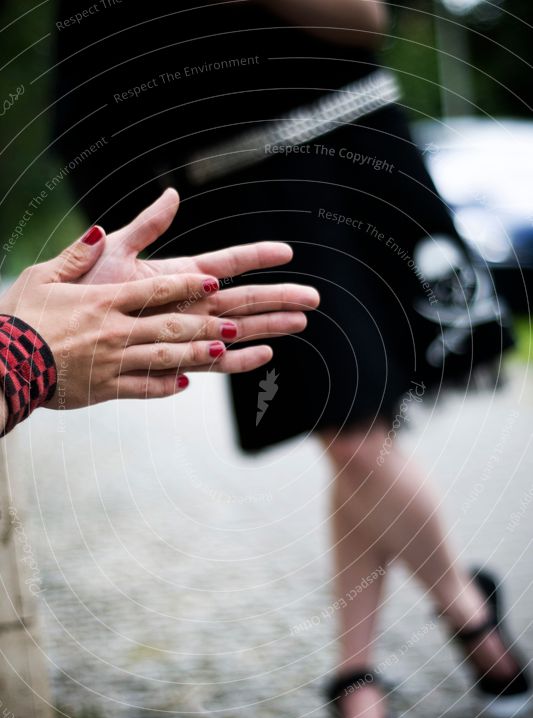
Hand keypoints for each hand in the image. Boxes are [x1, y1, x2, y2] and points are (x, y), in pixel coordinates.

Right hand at [0, 235, 224, 406]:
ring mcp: (111, 362)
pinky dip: (165, 386)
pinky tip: (185, 384)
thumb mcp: (43, 276)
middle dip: (205, 324)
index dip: (187, 285)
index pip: (154, 290)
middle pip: (169, 325)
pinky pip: (143, 389)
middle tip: (233, 323)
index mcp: (102, 301)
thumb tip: (99, 229)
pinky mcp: (104, 389)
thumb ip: (77, 255)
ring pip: (164, 357)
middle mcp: (113, 331)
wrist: (1, 364)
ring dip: (195, 354)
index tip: (213, 281)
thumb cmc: (19, 317)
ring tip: (221, 351)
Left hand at [76, 189, 319, 372]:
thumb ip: (144, 226)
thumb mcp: (111, 252)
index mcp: (177, 276)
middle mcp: (187, 304)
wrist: (59, 333)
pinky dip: (238, 360)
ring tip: (302, 322)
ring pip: (237, 329)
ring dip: (269, 326)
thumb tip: (172, 196)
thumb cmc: (80, 293)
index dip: (255, 256)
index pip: (225, 263)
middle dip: (279, 297)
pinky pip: (212, 363)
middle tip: (314, 297)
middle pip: (243, 299)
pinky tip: (266, 355)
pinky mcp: (175, 360)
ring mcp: (184, 333)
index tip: (286, 251)